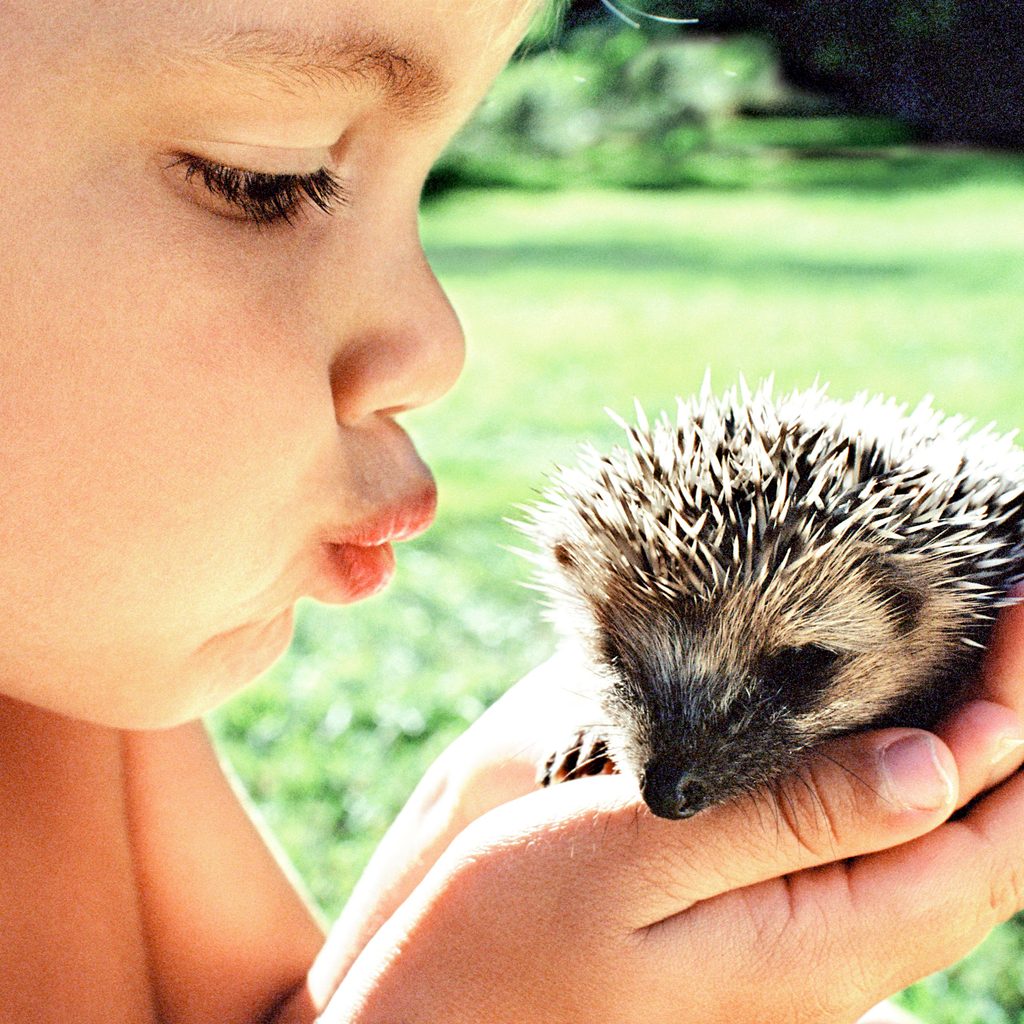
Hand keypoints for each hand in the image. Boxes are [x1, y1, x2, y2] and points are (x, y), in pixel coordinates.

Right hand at [303, 605, 1023, 1022]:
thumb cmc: (509, 934)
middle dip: (1012, 723)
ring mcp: (802, 938)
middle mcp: (835, 952)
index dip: (1020, 723)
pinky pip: (869, 844)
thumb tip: (926, 763)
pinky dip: (898, 767)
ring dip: (968, 745)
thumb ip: (780, 820)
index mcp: (822, 942)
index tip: (1020, 611)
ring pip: (932, 842)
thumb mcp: (631, 859)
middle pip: (979, 840)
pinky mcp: (764, 914)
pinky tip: (873, 715)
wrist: (443, 1012)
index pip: (980, 836)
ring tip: (964, 645)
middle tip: (1010, 609)